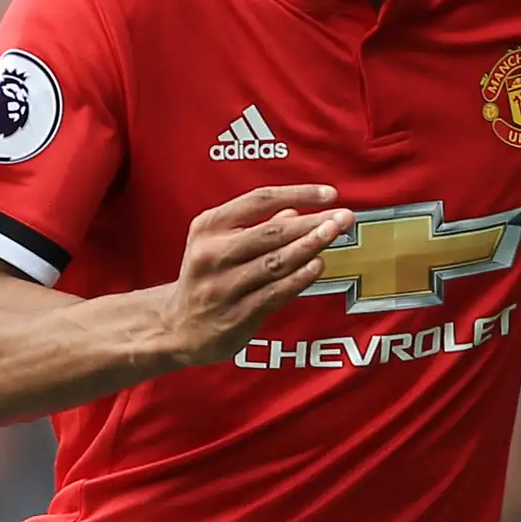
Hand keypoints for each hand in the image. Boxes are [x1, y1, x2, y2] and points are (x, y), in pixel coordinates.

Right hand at [161, 185, 355, 363]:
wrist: (176, 328)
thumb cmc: (206, 278)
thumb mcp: (218, 243)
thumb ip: (256, 226)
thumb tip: (298, 210)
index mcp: (207, 227)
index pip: (259, 200)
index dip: (298, 194)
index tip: (329, 195)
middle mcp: (211, 255)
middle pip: (271, 232)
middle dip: (313, 222)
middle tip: (344, 217)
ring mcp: (222, 287)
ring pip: (275, 263)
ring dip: (310, 247)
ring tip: (335, 235)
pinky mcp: (234, 316)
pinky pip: (274, 293)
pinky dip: (299, 279)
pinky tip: (318, 266)